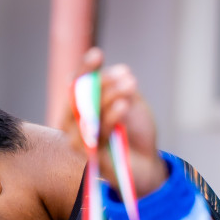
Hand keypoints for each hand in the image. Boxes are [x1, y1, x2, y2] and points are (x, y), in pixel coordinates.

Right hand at [59, 47, 165, 197]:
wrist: (146, 164)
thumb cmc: (134, 132)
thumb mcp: (130, 102)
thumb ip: (120, 89)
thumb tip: (118, 73)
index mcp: (81, 106)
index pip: (75, 83)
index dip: (83, 68)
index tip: (97, 55)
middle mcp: (73, 123)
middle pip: (77, 97)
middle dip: (102, 82)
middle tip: (126, 75)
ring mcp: (79, 140)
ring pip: (87, 113)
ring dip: (109, 95)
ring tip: (131, 85)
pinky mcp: (90, 156)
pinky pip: (97, 133)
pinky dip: (110, 116)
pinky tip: (124, 104)